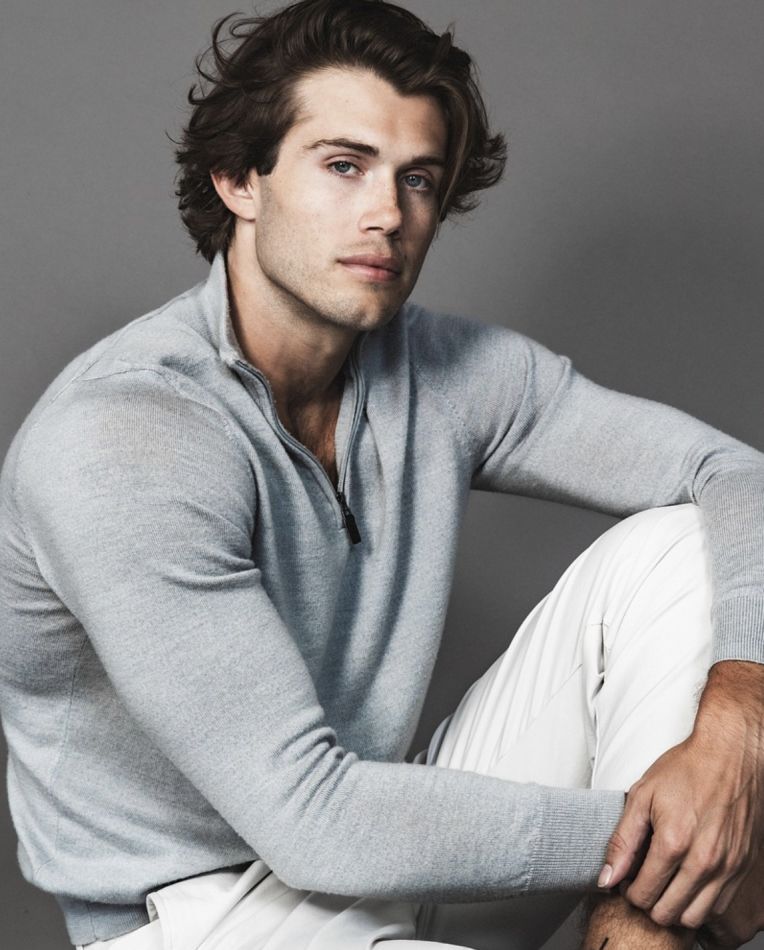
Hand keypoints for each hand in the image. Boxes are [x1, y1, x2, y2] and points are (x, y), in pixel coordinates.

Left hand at [600, 661, 763, 930]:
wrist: (729, 754)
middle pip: (667, 914)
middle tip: (643, 881)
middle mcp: (704, 862)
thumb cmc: (685, 770)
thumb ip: (623, 840)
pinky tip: (688, 880)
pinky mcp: (742, 867)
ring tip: (665, 884)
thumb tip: (607, 878)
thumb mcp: (642, 795)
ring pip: (694, 918)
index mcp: (674, 842)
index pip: (643, 895)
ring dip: (674, 908)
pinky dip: (700, 902)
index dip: (628, 890)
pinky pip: (718, 907)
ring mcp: (727, 867)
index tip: (626, 878)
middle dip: (648, 902)